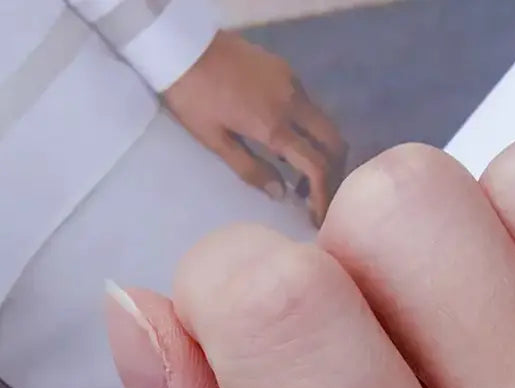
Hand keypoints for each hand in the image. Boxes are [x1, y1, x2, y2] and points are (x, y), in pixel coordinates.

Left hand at [164, 31, 346, 223]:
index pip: (316, 165)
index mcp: (274, 126)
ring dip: (323, 151)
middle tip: (318, 193)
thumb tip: (281, 194)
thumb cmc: (192, 96)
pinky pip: (310, 106)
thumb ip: (251, 169)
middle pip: (334, 142)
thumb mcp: (214, 140)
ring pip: (325, 123)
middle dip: (333, 172)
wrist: (180, 44)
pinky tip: (289, 142)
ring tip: (301, 175)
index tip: (318, 216)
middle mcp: (293, 103)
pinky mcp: (286, 70)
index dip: (323, 195)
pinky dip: (310, 130)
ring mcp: (292, 83)